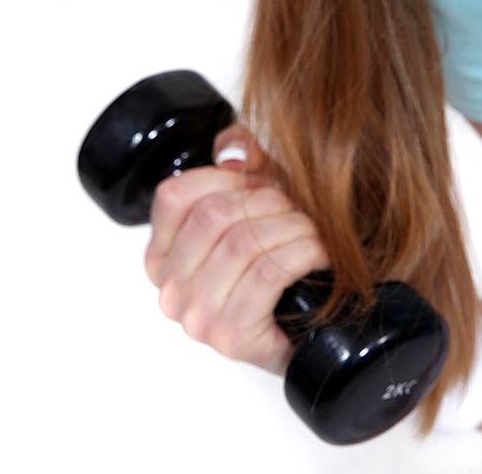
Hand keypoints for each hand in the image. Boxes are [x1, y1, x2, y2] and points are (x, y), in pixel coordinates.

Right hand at [143, 123, 330, 376]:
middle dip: (267, 200)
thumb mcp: (256, 210)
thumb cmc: (278, 274)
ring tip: (314, 229)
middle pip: (213, 215)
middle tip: (298, 206)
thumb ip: (243, 168)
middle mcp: (170, 288)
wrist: (306, 339)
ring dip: (291, 227)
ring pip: (243, 242)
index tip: (259, 182)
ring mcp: (196, 316)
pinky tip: (319, 252)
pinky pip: (267, 273)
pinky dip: (302, 253)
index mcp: (162, 255)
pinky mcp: (230, 336)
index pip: (174, 195)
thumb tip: (233, 143)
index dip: (223, 178)